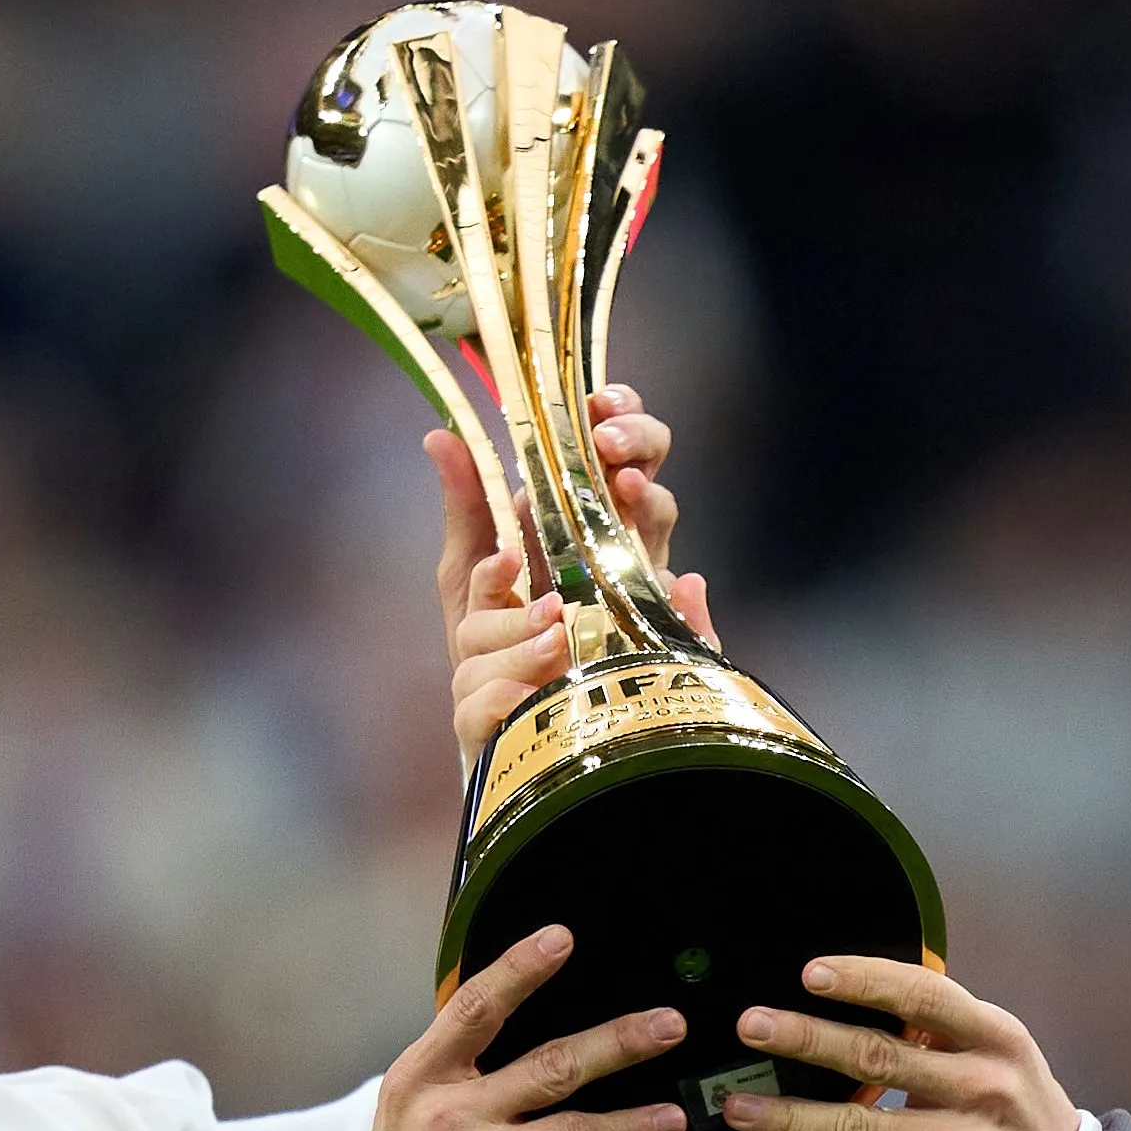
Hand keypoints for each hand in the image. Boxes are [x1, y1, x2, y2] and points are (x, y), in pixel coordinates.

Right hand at [367, 926, 689, 1130]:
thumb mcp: (411, 1114)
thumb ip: (460, 1071)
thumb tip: (522, 1019)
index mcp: (419, 1078)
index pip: (475, 1009)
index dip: (520, 969)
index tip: (562, 938)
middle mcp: (451, 1114)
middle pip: (551, 1065)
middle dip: (619, 1042)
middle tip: (669, 1024)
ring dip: (634, 1123)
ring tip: (674, 1118)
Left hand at [430, 386, 718, 757]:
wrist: (503, 730)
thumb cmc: (489, 646)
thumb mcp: (467, 572)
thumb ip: (465, 507)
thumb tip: (439, 434)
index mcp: (581, 516)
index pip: (612, 446)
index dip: (616, 412)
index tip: (594, 400)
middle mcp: (618, 545)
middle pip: (648, 469)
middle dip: (637, 441)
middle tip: (608, 442)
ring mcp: (641, 591)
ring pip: (664, 524)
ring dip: (651, 498)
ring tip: (626, 486)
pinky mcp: (657, 649)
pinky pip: (690, 623)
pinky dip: (691, 603)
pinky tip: (684, 585)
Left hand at [722, 956, 1085, 1130]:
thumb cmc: (1012, 1109)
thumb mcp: (998, 1052)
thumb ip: (939, 1023)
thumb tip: (853, 983)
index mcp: (994, 1037)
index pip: (924, 997)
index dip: (865, 981)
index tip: (810, 973)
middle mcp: (979, 1088)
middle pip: (879, 1058)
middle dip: (807, 1040)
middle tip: (752, 1026)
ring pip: (856, 1128)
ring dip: (788, 1117)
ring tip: (736, 1106)